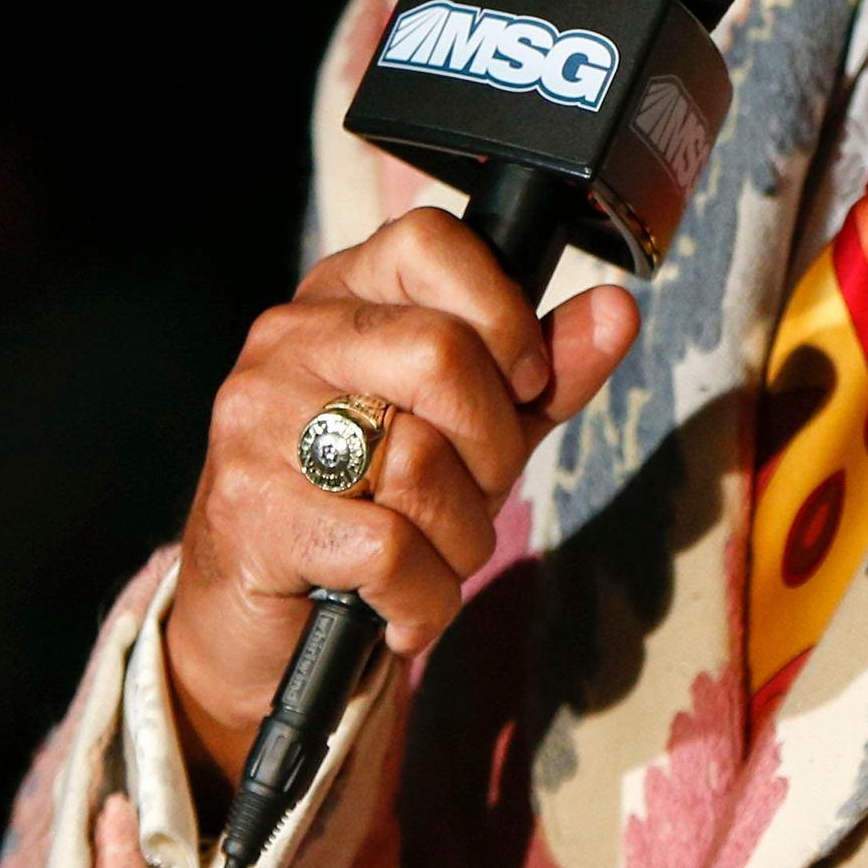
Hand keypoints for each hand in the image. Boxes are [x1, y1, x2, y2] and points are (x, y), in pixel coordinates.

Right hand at [164, 206, 636, 783]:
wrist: (267, 624)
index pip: (429, 242)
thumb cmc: (377, 509)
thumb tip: (616, 312)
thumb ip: (543, 372)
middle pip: (440, 356)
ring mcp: (257, 424)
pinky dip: (422, 598)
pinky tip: (400, 604)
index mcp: (342, 297)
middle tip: (474, 494)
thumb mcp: (474, 431)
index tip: (523, 381)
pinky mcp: (250, 512)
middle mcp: (287, 343)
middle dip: (492, 449)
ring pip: (421, 463)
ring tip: (430, 556)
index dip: (501, 315)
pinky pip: (387, 550)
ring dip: (460, 539)